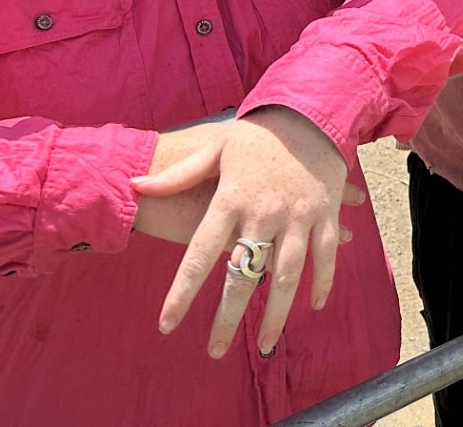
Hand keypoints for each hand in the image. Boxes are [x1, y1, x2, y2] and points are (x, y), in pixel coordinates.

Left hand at [132, 107, 360, 357]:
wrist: (310, 111)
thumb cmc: (258, 134)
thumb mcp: (215, 150)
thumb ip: (178, 175)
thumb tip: (136, 185)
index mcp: (231, 199)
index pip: (200, 255)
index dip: (183, 293)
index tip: (167, 324)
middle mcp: (264, 212)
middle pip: (243, 275)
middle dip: (228, 317)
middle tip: (214, 351)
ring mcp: (298, 215)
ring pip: (287, 275)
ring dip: (276, 313)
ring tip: (263, 343)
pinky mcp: (326, 214)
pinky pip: (325, 256)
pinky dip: (322, 282)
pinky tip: (312, 307)